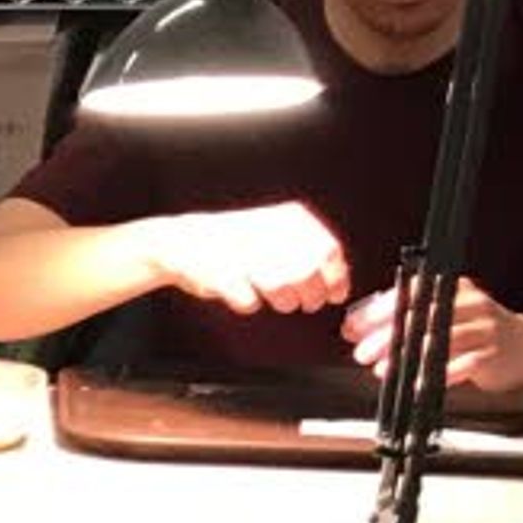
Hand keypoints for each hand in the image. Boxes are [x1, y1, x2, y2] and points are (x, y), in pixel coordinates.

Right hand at [135, 204, 350, 315]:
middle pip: (308, 273)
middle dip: (312, 295)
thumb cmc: (235, 242)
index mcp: (289, 218)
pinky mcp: (224, 276)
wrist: (184, 242)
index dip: (336, 277)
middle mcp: (271, 232)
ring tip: (279, 300)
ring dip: (285, 302)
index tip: (336, 294)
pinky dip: (250, 303)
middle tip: (308, 303)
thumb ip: (308, 249)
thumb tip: (337, 278)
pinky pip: (250, 302)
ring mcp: (246, 254)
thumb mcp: (276, 232)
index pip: (328, 250)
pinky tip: (246, 294)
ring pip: (282, 289)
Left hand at [346, 278, 522, 393]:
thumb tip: (357, 325)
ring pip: (439, 339)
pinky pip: (462, 364)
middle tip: (362, 353)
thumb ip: (405, 317)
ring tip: (381, 370)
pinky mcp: (493, 353)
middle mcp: (471, 303)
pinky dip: (436, 375)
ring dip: (406, 356)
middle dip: (386, 335)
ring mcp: (484, 327)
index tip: (353, 329)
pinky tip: (415, 384)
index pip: (411, 293)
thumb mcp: (444, 315)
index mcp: (454, 289)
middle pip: (422, 315)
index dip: (378, 311)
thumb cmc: (477, 332)